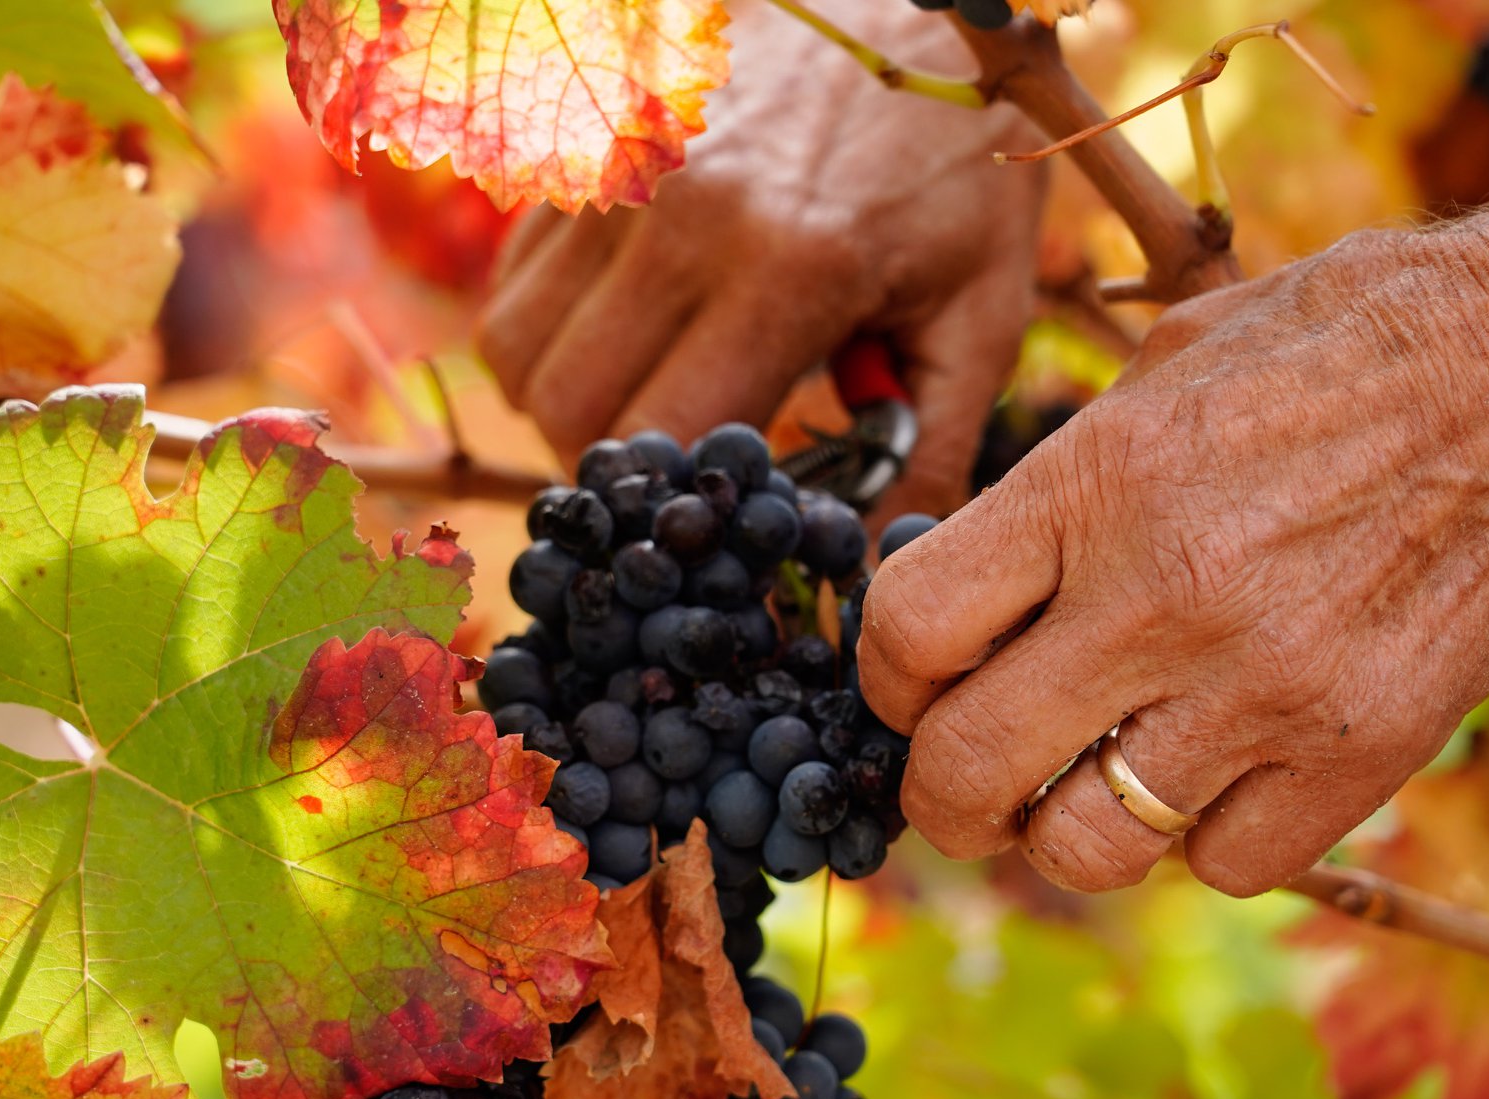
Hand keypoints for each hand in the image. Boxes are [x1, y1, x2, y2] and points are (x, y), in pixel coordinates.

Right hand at [477, 0, 1043, 516]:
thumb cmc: (952, 160)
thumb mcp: (979, 305)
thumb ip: (931, 444)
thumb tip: (873, 567)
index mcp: (789, 266)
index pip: (665, 442)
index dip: (677, 507)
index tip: (713, 517)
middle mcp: (680, 217)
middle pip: (567, 409)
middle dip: (615, 470)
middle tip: (675, 471)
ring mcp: (617, 169)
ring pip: (513, 351)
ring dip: (563, 405)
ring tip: (641, 403)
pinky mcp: (580, 141)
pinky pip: (509, 279)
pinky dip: (544, 332)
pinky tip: (620, 329)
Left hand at [859, 182, 1488, 895]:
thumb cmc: (1342, 340)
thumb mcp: (1165, 368)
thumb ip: (1056, 487)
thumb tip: (975, 584)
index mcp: (1097, 484)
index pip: (910, 631)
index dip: (882, 675)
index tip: (907, 680)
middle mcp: (1168, 596)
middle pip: (968, 769)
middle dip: (936, 796)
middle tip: (953, 784)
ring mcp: (1271, 686)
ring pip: (1085, 849)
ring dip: (1058, 830)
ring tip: (1079, 782)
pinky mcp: (1369, 748)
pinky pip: (1221, 864)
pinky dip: (1192, 839)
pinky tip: (1207, 772)